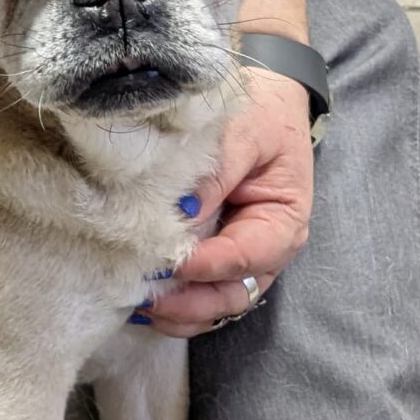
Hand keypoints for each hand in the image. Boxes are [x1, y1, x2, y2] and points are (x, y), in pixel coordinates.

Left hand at [140, 65, 314, 336]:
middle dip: (188, 302)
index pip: (244, 257)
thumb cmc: (262, 115)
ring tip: (136, 304)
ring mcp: (241, 261)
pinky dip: (173, 307)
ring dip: (177, 312)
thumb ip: (220, 169)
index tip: (165, 260)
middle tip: (143, 296)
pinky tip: (140, 301)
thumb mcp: (248, 130)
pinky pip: (199, 297)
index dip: (204, 264)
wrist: (265, 108)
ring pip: (213, 305)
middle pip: (230, 295)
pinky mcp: (217, 260)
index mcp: (283, 221)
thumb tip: (183, 211)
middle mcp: (266, 251)